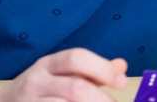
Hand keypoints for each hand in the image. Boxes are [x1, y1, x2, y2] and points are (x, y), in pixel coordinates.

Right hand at [0, 48, 126, 101]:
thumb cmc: (39, 89)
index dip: (102, 68)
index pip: (76, 58)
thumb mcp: (60, 72)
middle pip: (74, 88)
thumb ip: (92, 70)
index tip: (120, 82)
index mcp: (48, 64)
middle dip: (99, 99)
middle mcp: (35, 81)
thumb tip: (121, 67)